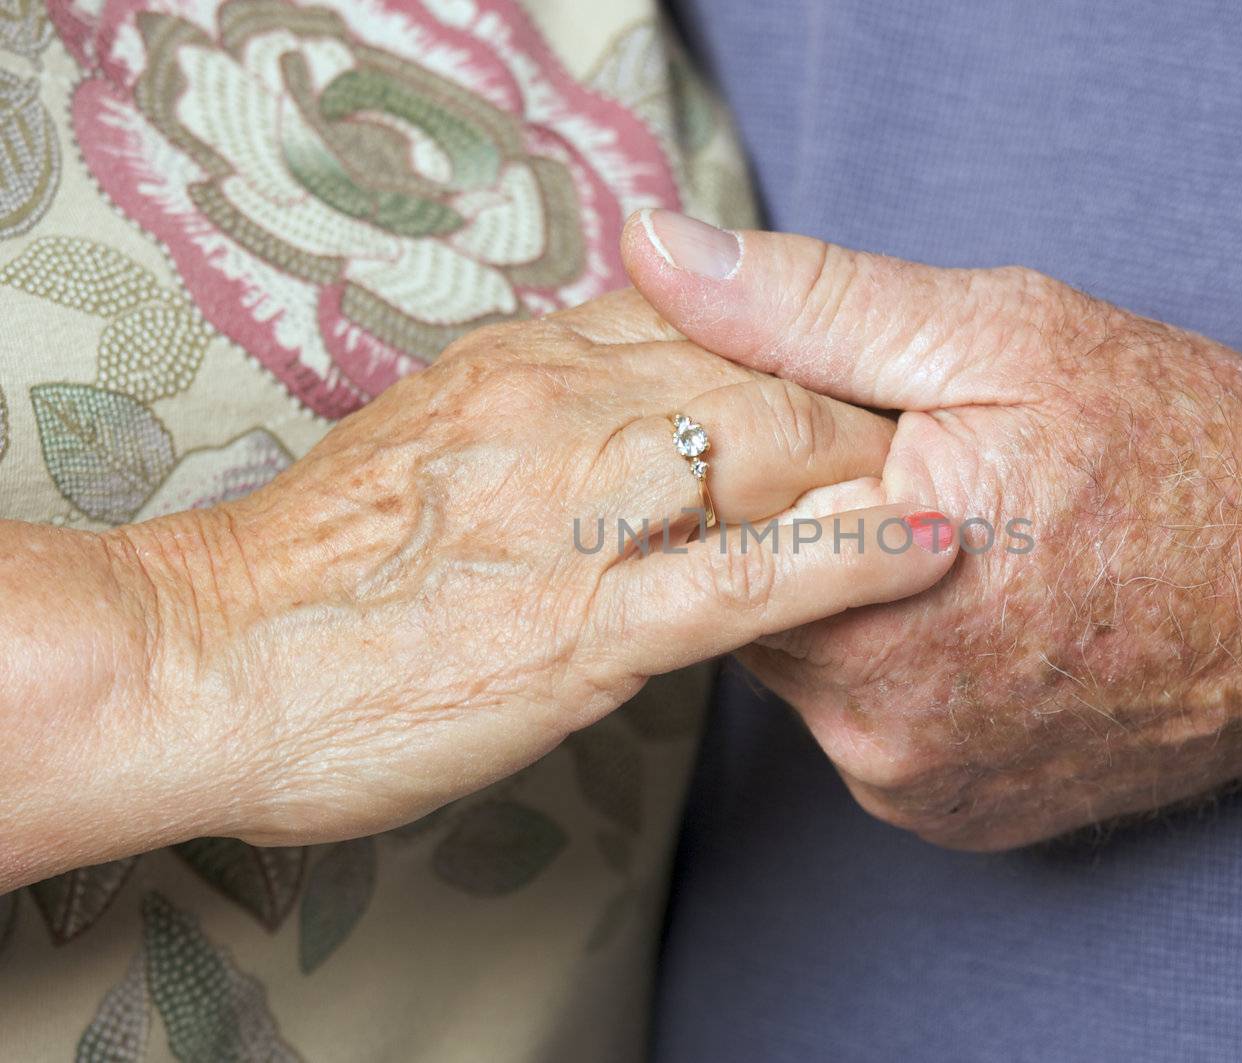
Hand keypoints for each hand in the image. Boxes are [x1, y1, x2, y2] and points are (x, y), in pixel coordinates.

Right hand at [100, 289, 955, 849]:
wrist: (206, 659)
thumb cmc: (320, 568)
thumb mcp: (436, 439)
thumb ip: (541, 404)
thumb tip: (630, 384)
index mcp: (529, 359)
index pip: (707, 313)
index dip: (802, 342)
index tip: (866, 376)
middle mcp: (562, 405)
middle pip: (760, 368)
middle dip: (862, 401)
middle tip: (942, 440)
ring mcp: (579, 510)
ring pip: (770, 449)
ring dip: (878, 466)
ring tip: (969, 489)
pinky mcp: (586, 622)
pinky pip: (745, 577)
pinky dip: (850, 560)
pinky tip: (931, 556)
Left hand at [622, 210, 1241, 849]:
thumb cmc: (1186, 451)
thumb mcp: (1002, 337)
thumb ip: (812, 305)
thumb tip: (657, 252)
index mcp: (860, 593)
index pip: (706, 513)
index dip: (762, 446)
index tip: (845, 422)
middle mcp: (870, 718)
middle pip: (750, 595)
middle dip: (806, 522)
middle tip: (923, 474)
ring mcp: (912, 782)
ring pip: (807, 663)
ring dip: (850, 600)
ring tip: (967, 544)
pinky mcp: (952, 818)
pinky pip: (872, 725)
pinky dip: (899, 670)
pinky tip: (981, 621)